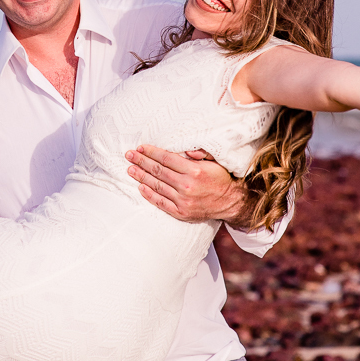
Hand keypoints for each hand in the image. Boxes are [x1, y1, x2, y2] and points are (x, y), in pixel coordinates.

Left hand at [125, 145, 245, 224]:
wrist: (230, 203)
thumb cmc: (221, 178)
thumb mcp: (215, 161)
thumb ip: (201, 152)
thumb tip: (185, 150)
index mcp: (195, 170)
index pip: (167, 158)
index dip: (151, 152)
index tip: (140, 148)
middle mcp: (187, 186)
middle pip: (158, 171)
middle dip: (142, 161)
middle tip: (129, 155)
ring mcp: (183, 201)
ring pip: (157, 186)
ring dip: (141, 177)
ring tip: (131, 169)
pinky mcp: (181, 212)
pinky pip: (161, 202)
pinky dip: (149, 195)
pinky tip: (140, 187)